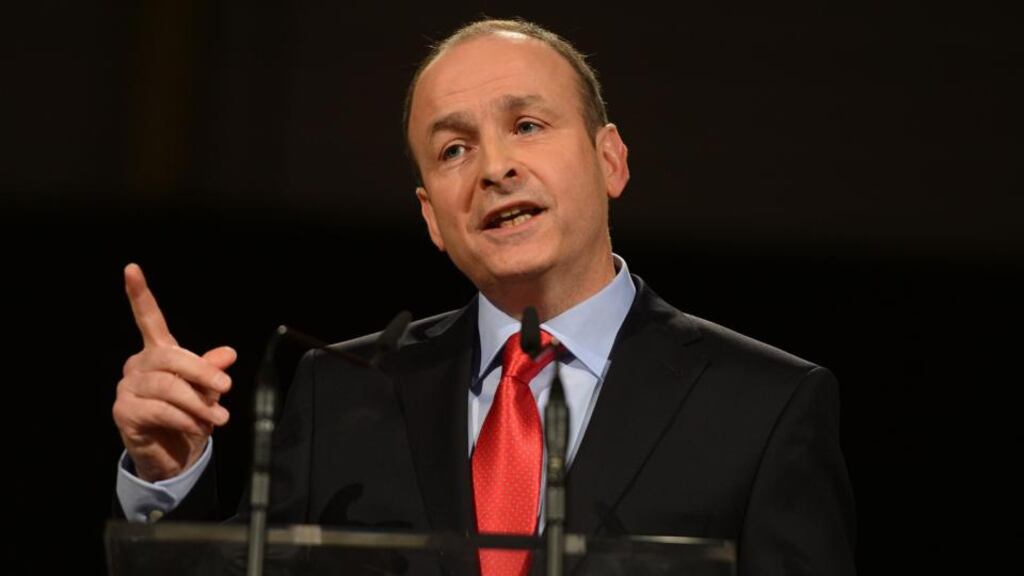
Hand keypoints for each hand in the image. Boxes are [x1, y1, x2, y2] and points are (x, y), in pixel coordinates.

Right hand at [112, 263, 235, 481]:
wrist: (174, 456)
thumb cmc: (190, 417)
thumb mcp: (208, 391)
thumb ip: (213, 371)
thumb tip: (228, 353)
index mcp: (158, 352)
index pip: (148, 318)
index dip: (140, 294)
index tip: (132, 268)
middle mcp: (138, 365)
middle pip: (170, 358)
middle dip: (202, 372)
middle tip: (227, 388)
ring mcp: (128, 388)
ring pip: (168, 387)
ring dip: (198, 404)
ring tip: (219, 419)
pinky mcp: (124, 411)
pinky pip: (159, 410)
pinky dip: (184, 419)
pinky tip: (197, 427)